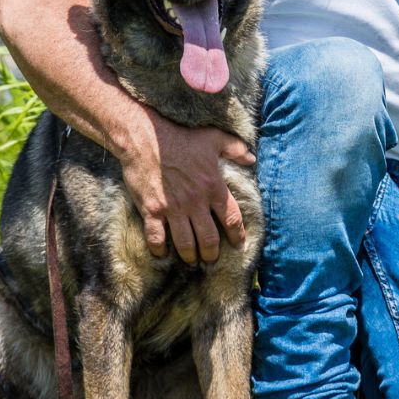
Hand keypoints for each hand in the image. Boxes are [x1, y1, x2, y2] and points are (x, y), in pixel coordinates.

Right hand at [120, 110, 255, 264]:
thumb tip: (252, 159)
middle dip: (212, 253)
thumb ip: (236, 149)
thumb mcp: (214, 138)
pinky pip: (156, 238)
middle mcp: (196, 202)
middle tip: (211, 259)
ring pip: (186, 243)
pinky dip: (160, 249)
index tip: (238, 245)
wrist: (146, 138)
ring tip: (192, 261)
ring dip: (190, 255)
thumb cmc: (182, 137)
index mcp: (213, 187)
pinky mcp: (152, 210)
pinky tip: (163, 254)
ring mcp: (173, 208)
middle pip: (209, 238)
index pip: (232, 219)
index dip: (237, 235)